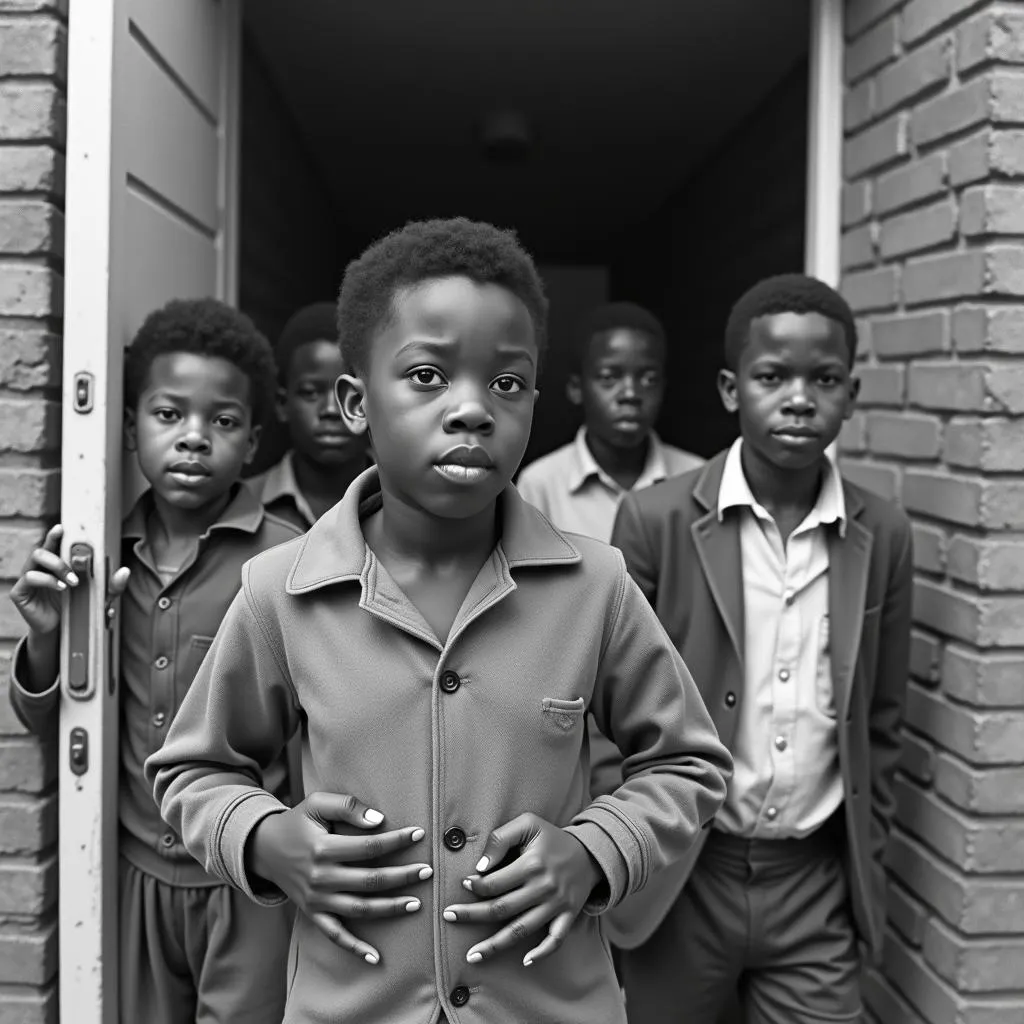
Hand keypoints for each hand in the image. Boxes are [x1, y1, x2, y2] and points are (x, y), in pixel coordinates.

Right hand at [10, 524, 129, 689]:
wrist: (59, 631)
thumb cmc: (77, 608)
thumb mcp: (99, 597)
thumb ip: (111, 586)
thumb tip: (125, 571)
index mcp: (56, 563)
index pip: (54, 543)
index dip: (56, 534)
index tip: (63, 528)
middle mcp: (41, 567)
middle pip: (44, 548)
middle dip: (62, 556)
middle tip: (78, 572)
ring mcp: (29, 578)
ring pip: (36, 557)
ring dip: (57, 567)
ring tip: (72, 583)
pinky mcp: (20, 592)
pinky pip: (29, 577)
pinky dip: (46, 580)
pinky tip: (60, 588)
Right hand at [246, 791, 431, 964]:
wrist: (264, 849)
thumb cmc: (298, 821)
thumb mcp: (317, 803)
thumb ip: (347, 806)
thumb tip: (379, 820)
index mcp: (323, 848)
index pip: (369, 847)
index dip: (396, 841)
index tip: (419, 835)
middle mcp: (320, 878)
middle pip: (370, 880)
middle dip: (402, 876)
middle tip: (427, 871)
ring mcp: (317, 900)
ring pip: (360, 909)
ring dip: (390, 908)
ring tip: (417, 903)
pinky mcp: (313, 913)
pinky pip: (336, 935)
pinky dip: (355, 948)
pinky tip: (376, 958)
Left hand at [443, 812, 602, 966]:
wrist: (589, 853)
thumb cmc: (552, 838)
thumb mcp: (528, 824)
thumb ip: (501, 838)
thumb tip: (481, 867)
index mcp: (532, 864)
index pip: (494, 883)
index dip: (475, 885)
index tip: (464, 884)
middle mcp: (543, 888)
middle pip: (501, 909)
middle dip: (472, 915)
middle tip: (449, 917)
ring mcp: (556, 905)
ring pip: (520, 930)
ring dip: (495, 945)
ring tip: (472, 955)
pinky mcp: (567, 917)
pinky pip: (555, 940)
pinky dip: (541, 952)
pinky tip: (525, 961)